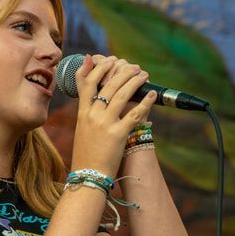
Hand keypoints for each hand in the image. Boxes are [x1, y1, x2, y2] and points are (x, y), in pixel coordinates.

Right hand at [71, 54, 156, 177]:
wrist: (88, 176)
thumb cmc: (86, 156)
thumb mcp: (82, 131)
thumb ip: (88, 114)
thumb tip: (96, 102)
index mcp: (82, 113)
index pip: (86, 82)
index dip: (97, 67)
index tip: (106, 59)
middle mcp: (92, 115)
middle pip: (108, 84)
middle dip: (122, 71)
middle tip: (133, 66)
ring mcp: (105, 124)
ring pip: (122, 94)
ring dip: (135, 81)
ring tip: (143, 75)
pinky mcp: (118, 134)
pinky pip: (135, 114)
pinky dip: (145, 102)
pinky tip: (152, 94)